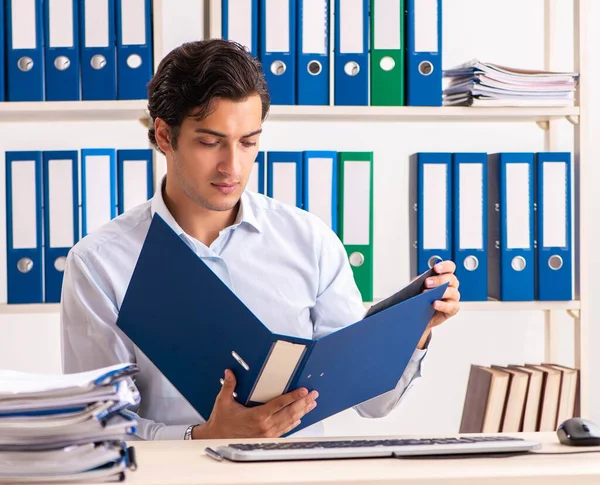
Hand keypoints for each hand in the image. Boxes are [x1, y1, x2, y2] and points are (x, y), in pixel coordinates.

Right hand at [192, 369, 317, 438]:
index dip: (293, 397)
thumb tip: (229, 372)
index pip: (279, 404)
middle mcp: (265, 426)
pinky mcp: (268, 438)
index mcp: (257, 416)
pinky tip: (300, 418)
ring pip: (289, 422)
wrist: (217, 439)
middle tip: (313, 395)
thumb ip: (229, 386)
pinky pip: (284, 430)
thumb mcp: (223, 402)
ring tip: (311, 404)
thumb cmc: (221, 422)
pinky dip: (294, 423)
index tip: (303, 391)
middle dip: (303, 403)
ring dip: (302, 412)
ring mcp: (268, 434)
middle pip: (289, 413)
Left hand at [416, 260, 459, 348]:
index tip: (435, 268)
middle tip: (427, 282)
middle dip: (438, 280)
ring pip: (452, 292)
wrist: (420, 314)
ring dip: (440, 292)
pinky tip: (434, 304)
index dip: (444, 266)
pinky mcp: (452, 309)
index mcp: (444, 276)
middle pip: (451, 279)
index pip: (450, 267)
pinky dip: (442, 305)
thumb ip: (419, 281)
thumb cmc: (422, 297)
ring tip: (427, 294)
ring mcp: (453, 297)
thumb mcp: (418, 286)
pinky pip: (451, 307)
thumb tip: (417, 280)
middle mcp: (451, 285)